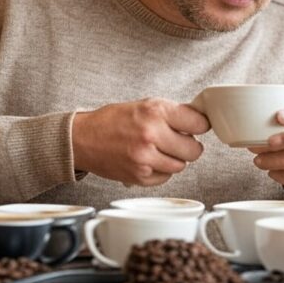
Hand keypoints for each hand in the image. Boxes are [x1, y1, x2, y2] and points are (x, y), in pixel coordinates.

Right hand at [71, 98, 209, 185]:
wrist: (83, 139)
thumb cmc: (113, 120)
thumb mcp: (144, 105)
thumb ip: (172, 113)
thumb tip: (200, 121)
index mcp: (155, 111)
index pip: (199, 123)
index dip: (200, 125)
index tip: (197, 126)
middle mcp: (152, 134)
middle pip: (194, 150)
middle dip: (189, 146)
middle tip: (178, 140)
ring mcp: (146, 158)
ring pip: (181, 166)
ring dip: (174, 159)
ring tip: (159, 149)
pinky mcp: (140, 176)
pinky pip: (166, 177)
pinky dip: (161, 171)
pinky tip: (149, 160)